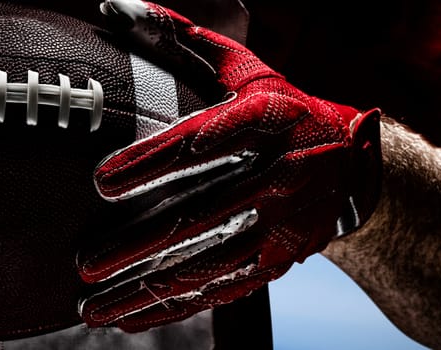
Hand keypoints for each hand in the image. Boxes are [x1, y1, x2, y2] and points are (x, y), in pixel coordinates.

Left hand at [77, 0, 381, 331]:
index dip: (150, 163)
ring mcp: (282, 227)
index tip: (100, 183)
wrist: (357, 167)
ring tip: (93, 306)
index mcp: (265, 122)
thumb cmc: (284, 109)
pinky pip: (219, 292)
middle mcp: (278, 176)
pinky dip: (171, 310)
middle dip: (138, 245)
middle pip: (200, 217)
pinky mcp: (279, 263)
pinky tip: (127, 319)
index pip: (201, 143)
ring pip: (207, 267)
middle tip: (83, 263)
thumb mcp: (244, 69)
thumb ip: (180, 40)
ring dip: (146, 290)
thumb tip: (114, 6)